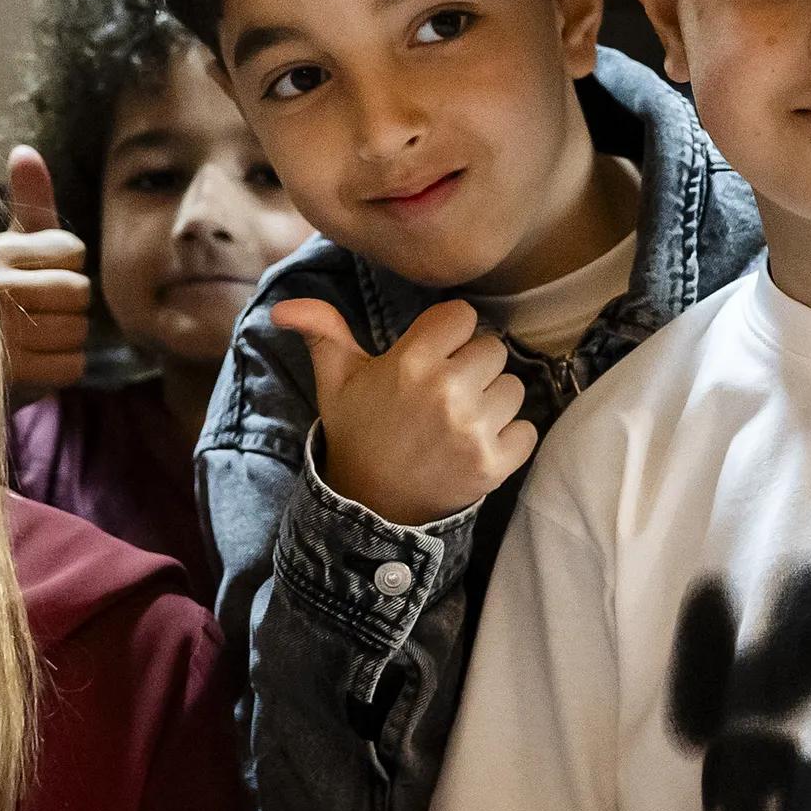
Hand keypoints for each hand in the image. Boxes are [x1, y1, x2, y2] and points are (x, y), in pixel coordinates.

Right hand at [0, 149, 95, 396]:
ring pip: (78, 331)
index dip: (66, 264)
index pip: (73, 250)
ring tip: (33, 335)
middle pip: (79, 291)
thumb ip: (28, 199)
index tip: (38, 274)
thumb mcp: (9, 242)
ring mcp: (5, 334)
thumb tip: (25, 150)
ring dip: (65, 338)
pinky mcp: (13, 374)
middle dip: (69, 304)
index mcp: (0, 252)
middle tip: (38, 310)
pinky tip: (35, 361)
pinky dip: (60, 367)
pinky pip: (71, 365)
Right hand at [276, 296, 537, 528]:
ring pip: (514, 387)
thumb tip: (283, 306)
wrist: (368, 505)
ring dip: (494, 402)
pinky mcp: (494, 463)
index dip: (451, 333)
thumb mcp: (336, 380)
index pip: (463, 316)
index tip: (437, 354)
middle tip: (448, 392)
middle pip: (493, 349)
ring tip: (462, 420)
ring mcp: (473, 429)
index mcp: (410, 362)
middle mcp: (446, 390)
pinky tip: (479, 445)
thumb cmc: (357, 434)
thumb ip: (321, 331)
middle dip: (474, 366)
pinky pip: (527, 430)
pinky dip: (510, 439)